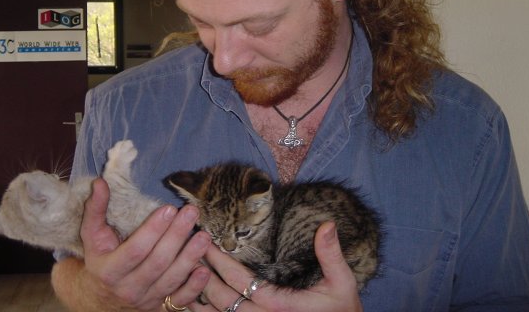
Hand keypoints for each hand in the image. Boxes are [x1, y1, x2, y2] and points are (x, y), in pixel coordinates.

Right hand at [53, 178, 211, 310]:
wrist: (100, 299)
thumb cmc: (100, 259)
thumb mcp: (92, 237)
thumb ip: (95, 210)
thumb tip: (99, 182)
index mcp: (109, 270)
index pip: (135, 250)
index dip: (153, 230)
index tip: (169, 208)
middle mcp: (128, 288)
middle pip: (157, 262)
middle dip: (177, 236)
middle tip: (191, 212)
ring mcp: (146, 300)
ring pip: (171, 280)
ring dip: (190, 257)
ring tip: (204, 235)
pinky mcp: (160, 307)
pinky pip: (179, 301)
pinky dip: (194, 288)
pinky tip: (205, 270)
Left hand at [188, 222, 362, 311]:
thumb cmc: (343, 311)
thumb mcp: (342, 282)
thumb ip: (331, 255)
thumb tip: (326, 224)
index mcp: (280, 305)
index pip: (242, 282)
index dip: (222, 263)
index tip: (207, 243)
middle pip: (224, 301)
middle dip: (204, 276)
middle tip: (189, 253)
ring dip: (201, 298)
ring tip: (185, 275)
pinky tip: (195, 302)